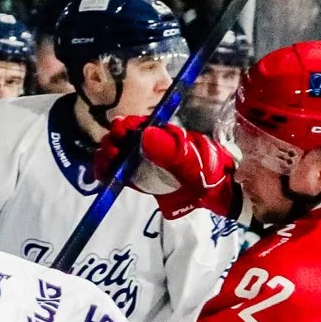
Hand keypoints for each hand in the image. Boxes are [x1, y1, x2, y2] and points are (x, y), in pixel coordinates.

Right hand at [93, 116, 235, 219]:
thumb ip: (172, 152)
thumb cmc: (210, 174)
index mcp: (163, 135)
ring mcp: (142, 163)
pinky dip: (106, 172)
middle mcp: (150, 145)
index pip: (138, 125)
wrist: (218, 197)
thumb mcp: (194, 162)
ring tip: (105, 164)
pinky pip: (117, 173)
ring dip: (105, 157)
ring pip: (116, 154)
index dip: (125, 126)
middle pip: (122, 138)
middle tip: (112, 152)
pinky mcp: (138, 180)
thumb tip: (146, 135)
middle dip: (112, 142)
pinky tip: (102, 175)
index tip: (120, 131)